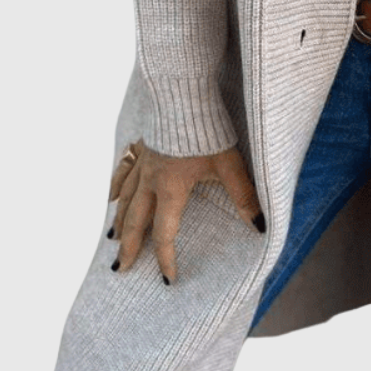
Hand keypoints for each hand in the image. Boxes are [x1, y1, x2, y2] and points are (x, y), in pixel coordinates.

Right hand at [107, 139, 264, 283]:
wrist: (183, 92)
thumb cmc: (207, 128)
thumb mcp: (229, 163)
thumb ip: (242, 195)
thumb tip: (259, 224)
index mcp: (171, 189)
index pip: (165, 234)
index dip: (166, 259)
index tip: (168, 278)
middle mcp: (151, 180)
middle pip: (135, 221)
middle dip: (128, 248)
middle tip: (120, 269)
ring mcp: (143, 161)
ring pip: (124, 198)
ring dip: (119, 221)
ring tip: (112, 239)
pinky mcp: (142, 144)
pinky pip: (122, 170)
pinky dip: (116, 186)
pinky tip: (111, 196)